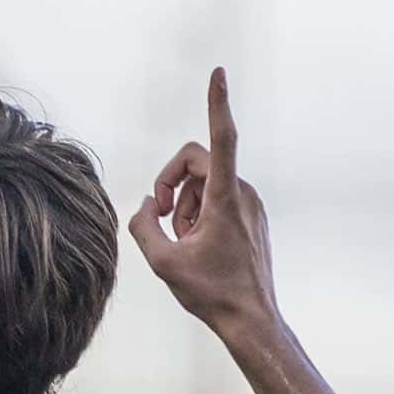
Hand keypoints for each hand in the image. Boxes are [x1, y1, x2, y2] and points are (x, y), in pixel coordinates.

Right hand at [128, 67, 277, 335]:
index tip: (217, 73)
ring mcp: (250, 204)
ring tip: (184, 242)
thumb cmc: (211, 293)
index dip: (217, 103)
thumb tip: (145, 206)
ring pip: (204, 184)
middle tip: (159, 217)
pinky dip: (198, 214)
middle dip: (170, 183)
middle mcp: (243, 194)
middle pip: (196, 161)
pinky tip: (197, 245)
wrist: (251, 320)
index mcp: (225, 199)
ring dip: (184, 206)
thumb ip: (142, 226)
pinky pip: (216, 199)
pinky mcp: (251, 216)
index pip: (221, 139)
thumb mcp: (162, 263)